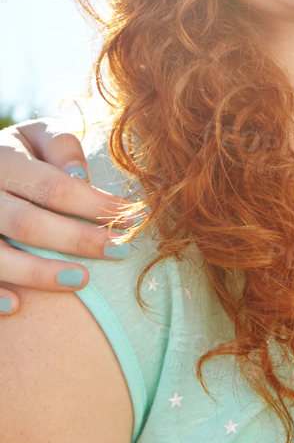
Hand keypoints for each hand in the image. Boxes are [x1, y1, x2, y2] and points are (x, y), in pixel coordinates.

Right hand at [0, 119, 129, 314]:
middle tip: (119, 251)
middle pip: (27, 223)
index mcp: (2, 159)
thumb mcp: (36, 135)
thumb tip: (80, 176)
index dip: (93, 204)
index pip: (51, 186)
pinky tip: (18, 306)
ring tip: (80, 280)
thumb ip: (60, 147)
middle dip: (76, 239)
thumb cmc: (21, 153)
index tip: (132, 218)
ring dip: (37, 273)